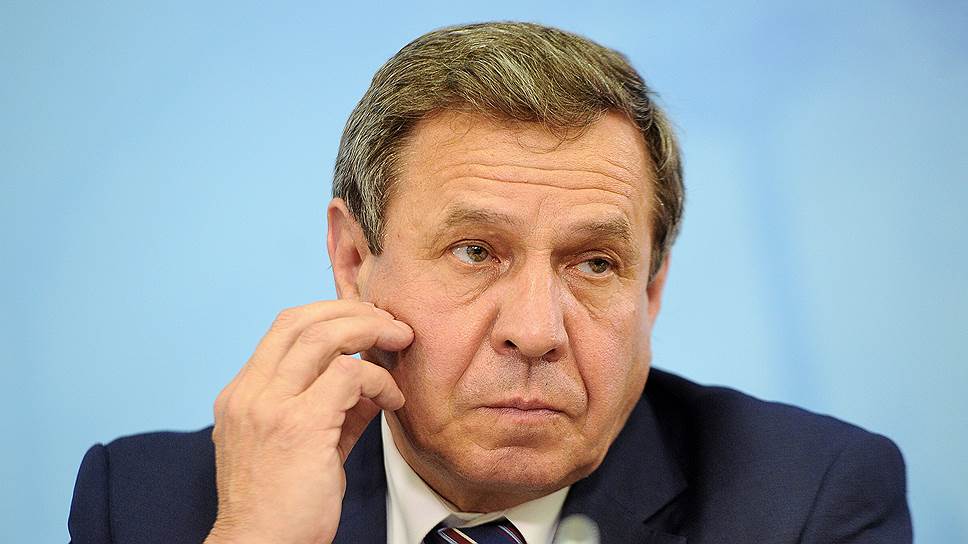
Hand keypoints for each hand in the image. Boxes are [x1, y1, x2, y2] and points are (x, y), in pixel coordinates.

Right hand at [204, 301, 412, 543]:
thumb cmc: (282, 507)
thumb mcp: (299, 445)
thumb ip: (328, 408)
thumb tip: (368, 379)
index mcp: (243, 394)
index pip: (285, 327)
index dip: (330, 313)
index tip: (365, 321)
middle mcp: (249, 392)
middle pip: (302, 318)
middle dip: (354, 310)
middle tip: (390, 323)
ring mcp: (270, 406)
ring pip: (325, 335)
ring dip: (371, 330)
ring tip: (401, 341)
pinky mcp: (298, 425)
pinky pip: (349, 376)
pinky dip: (378, 380)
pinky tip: (393, 398)